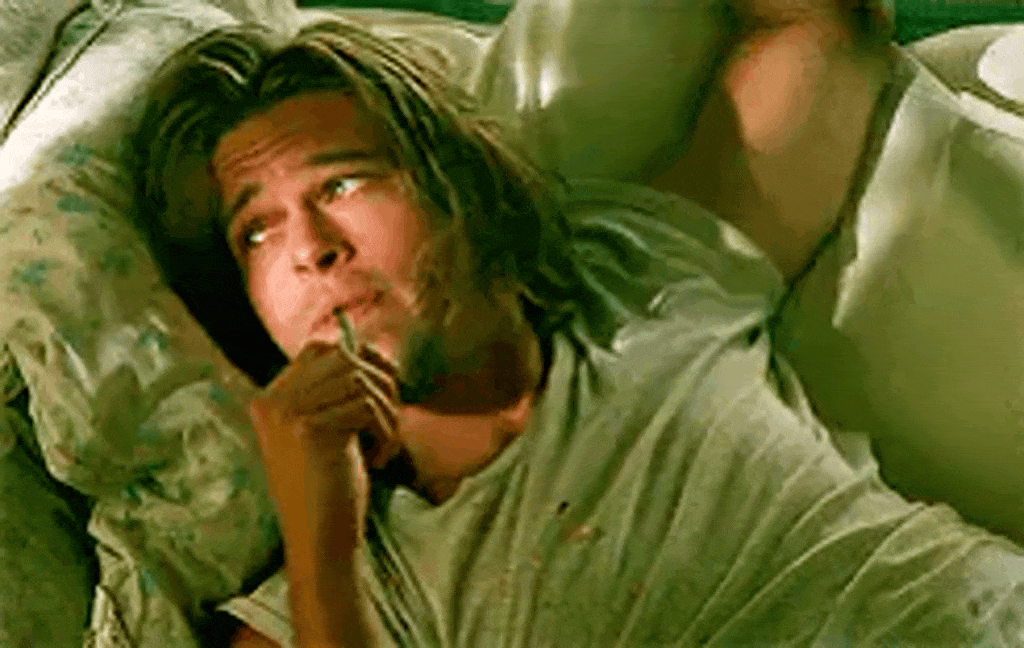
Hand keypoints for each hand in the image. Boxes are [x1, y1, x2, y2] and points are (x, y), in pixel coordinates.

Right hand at [248, 342, 400, 555]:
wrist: (320, 541)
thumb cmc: (332, 488)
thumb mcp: (327, 431)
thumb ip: (336, 392)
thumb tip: (373, 349)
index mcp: (270, 399)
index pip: (320, 348)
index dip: (361, 360)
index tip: (386, 388)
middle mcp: (271, 401)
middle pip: (343, 357)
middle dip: (380, 383)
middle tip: (390, 421)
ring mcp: (286, 413)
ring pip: (358, 379)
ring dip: (386, 410)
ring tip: (385, 443)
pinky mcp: (308, 430)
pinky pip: (366, 406)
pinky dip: (385, 430)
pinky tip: (379, 459)